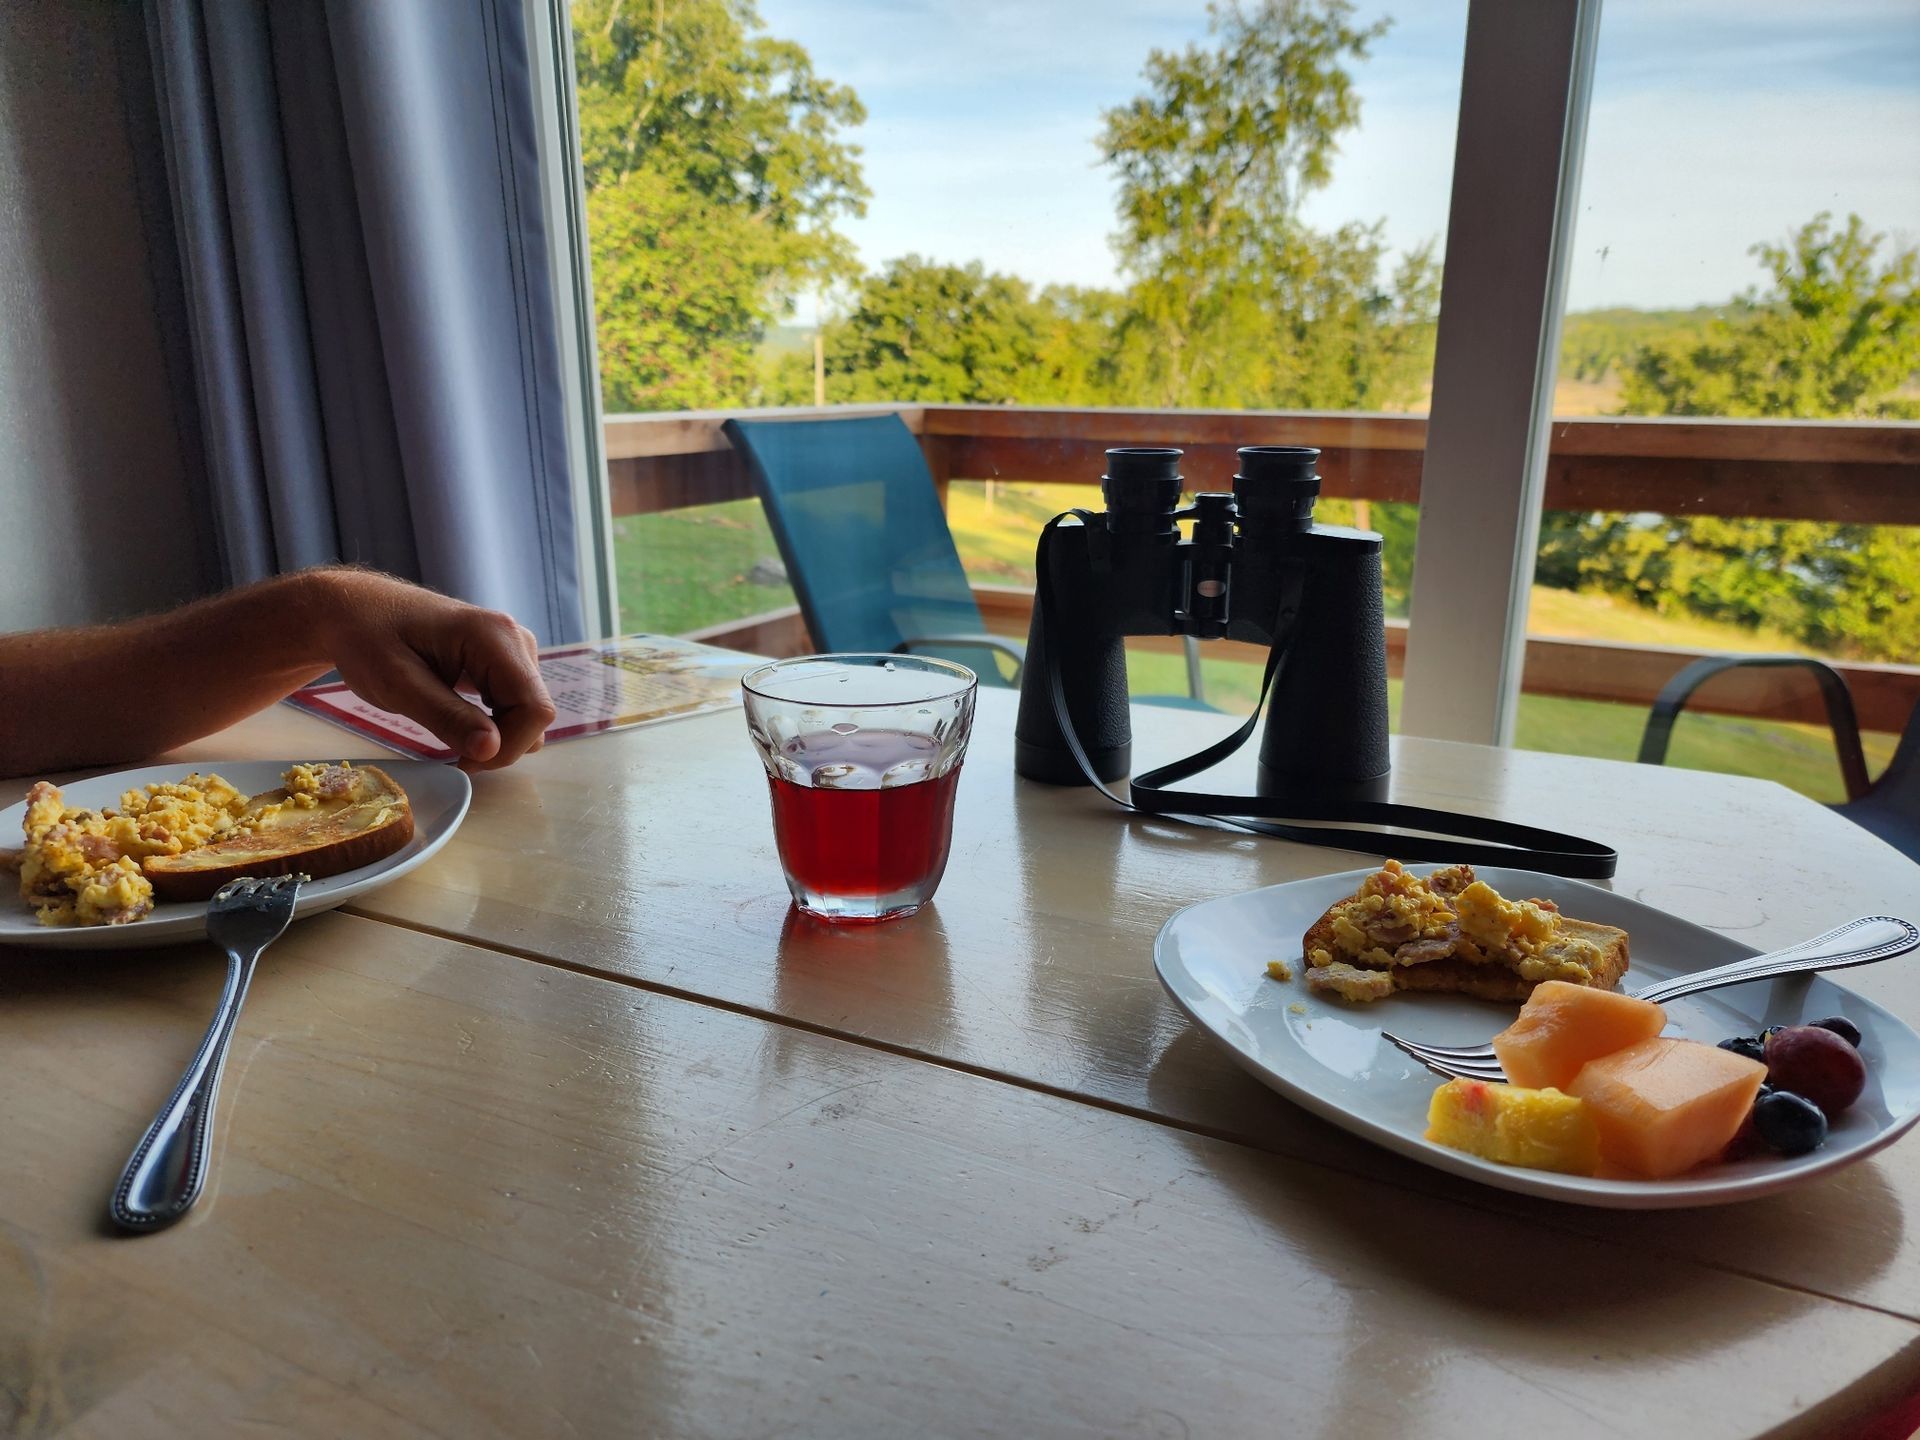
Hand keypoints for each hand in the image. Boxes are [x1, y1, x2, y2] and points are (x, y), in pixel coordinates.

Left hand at [311, 572, 557, 770]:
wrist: (355, 610)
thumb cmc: (368, 640)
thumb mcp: (398, 685)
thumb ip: (447, 717)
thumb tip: (492, 750)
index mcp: (495, 637)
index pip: (534, 708)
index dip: (508, 746)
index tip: (465, 763)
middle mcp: (515, 639)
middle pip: (535, 711)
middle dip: (502, 745)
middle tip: (455, 757)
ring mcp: (513, 649)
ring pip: (528, 711)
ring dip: (498, 736)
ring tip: (451, 737)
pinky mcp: (503, 660)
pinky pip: (515, 703)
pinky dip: (493, 724)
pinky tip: (459, 723)